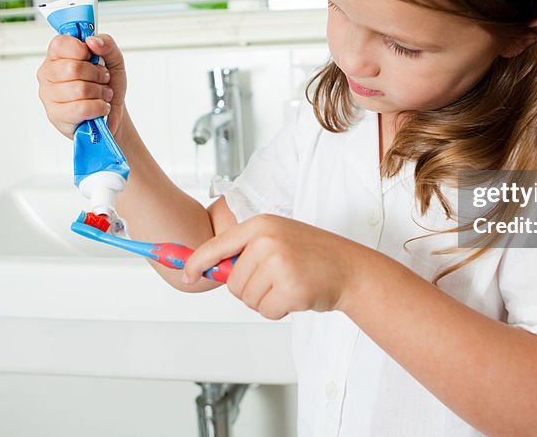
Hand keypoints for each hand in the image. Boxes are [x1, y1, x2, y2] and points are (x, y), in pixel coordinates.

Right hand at [36, 33, 127, 139]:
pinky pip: (83, 108)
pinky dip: (99, 107)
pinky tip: (100, 107)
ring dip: (100, 92)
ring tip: (102, 94)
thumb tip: (92, 41)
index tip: (92, 57)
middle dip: (97, 74)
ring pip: (80, 89)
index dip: (83, 50)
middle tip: (102, 79)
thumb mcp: (113, 60)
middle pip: (73, 68)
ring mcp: (49, 96)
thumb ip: (107, 44)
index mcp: (57, 56)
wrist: (112, 113)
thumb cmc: (107, 85)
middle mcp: (48, 74)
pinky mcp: (57, 115)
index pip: (61, 43)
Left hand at [182, 214, 365, 319]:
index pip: (216, 246)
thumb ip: (246, 249)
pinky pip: (265, 310)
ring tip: (288, 284)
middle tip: (277, 279)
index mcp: (261, 225)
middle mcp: (267, 241)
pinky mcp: (289, 288)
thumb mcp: (279, 238)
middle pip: (232, 282)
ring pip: (247, 299)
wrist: (350, 269)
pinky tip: (296, 294)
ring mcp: (278, 263)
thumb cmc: (314, 255)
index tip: (186, 274)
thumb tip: (208, 268)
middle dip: (250, 289)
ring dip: (265, 299)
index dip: (196, 263)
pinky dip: (278, 310)